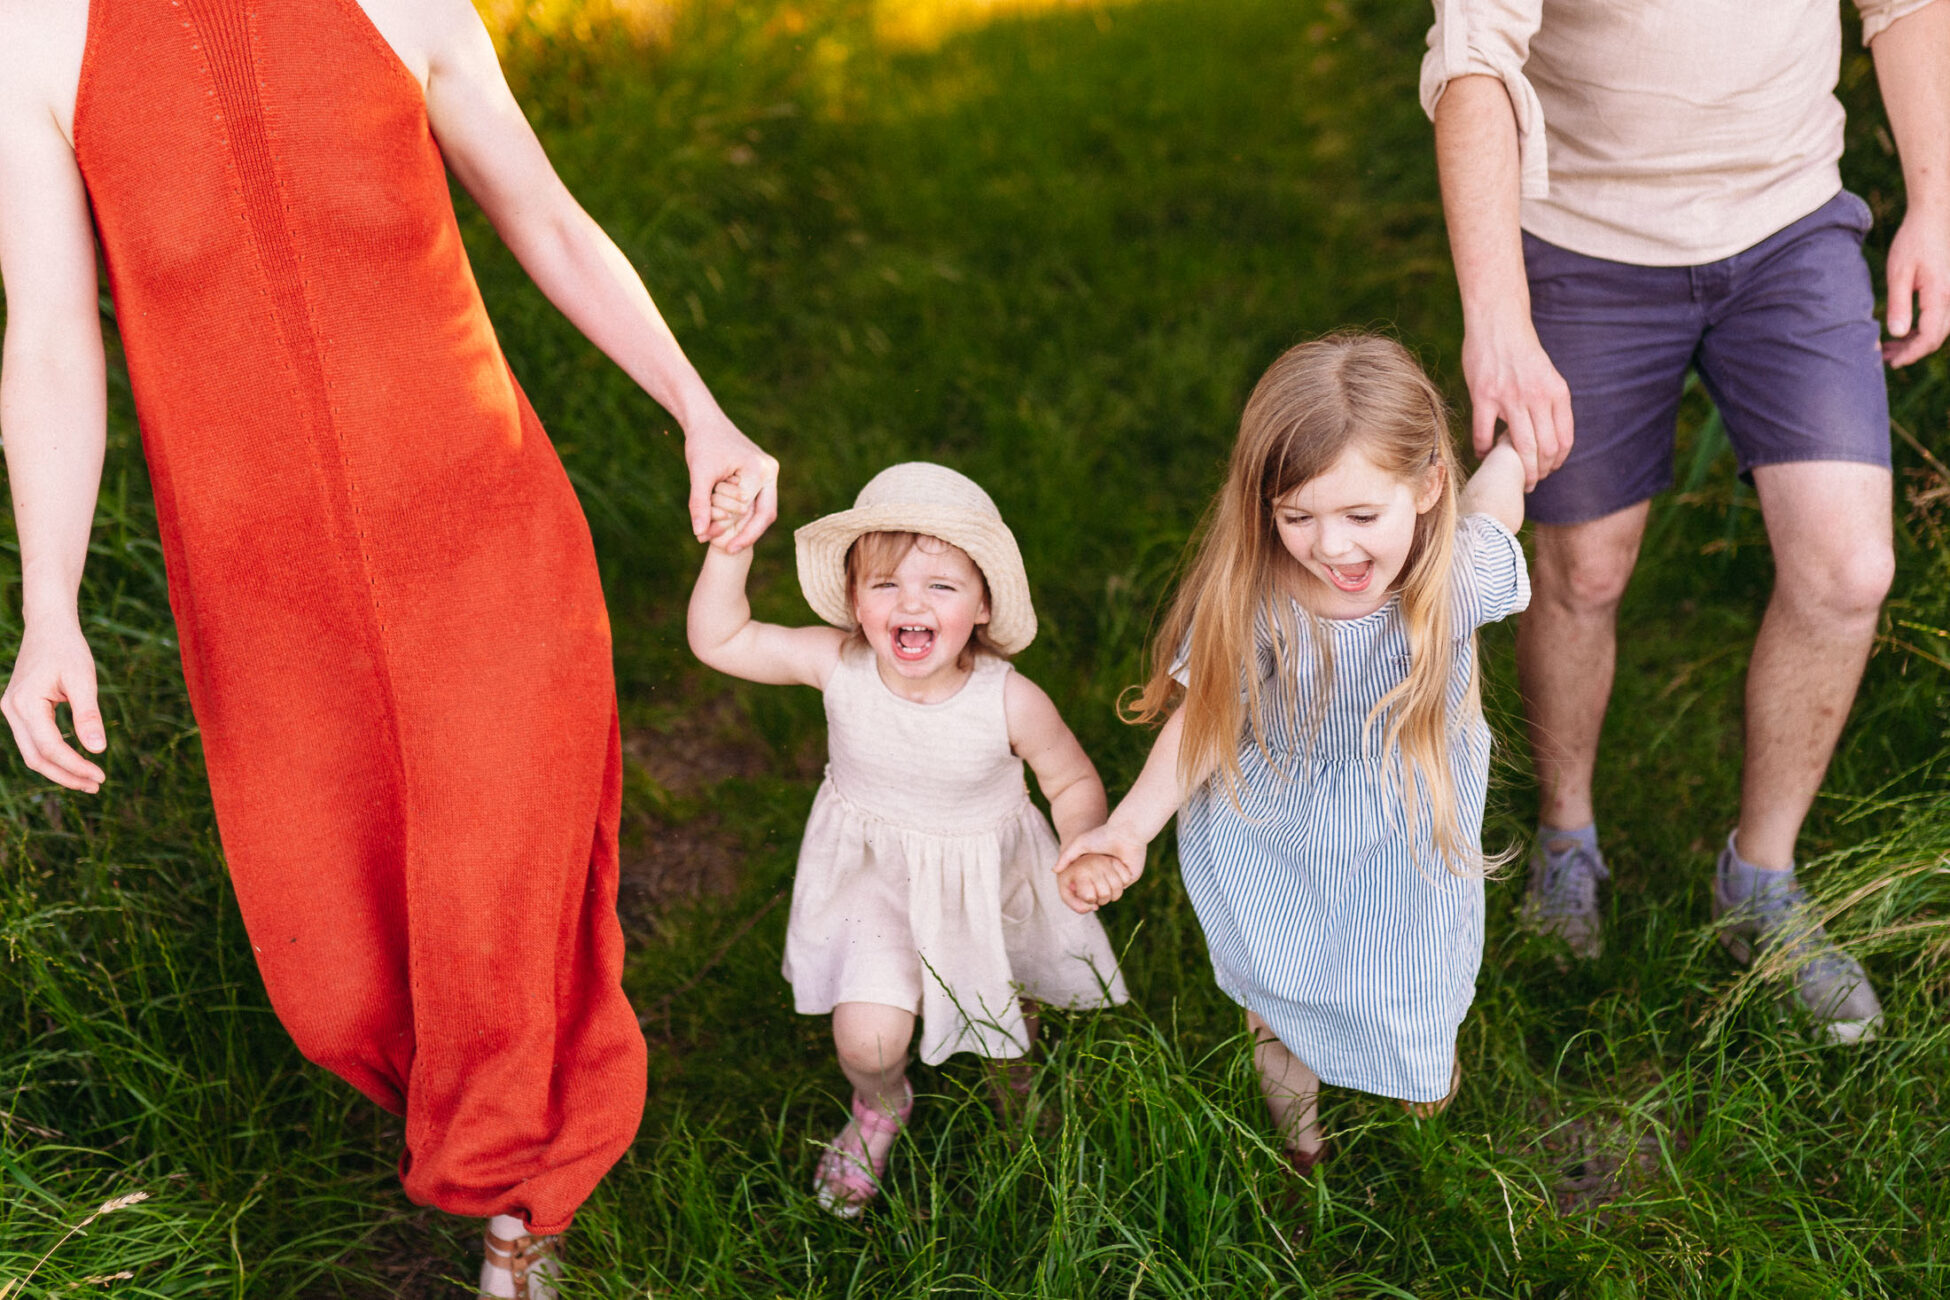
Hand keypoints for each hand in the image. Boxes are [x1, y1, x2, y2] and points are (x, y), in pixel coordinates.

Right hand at [3, 617, 106, 792]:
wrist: (48, 627)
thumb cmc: (68, 649)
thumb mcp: (84, 679)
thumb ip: (89, 715)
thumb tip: (98, 750)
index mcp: (25, 704)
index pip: (50, 747)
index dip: (75, 766)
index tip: (101, 776)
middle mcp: (12, 711)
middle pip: (36, 758)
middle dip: (66, 776)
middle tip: (96, 785)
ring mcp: (12, 712)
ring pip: (32, 753)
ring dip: (60, 769)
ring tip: (90, 780)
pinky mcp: (20, 711)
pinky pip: (34, 741)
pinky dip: (53, 756)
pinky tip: (76, 762)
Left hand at [684, 410, 777, 552]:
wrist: (706, 422)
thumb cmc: (702, 443)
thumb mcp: (699, 474)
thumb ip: (700, 504)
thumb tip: (699, 535)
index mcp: (759, 469)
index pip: (746, 508)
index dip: (726, 526)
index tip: (704, 536)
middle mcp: (770, 471)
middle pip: (764, 515)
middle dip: (744, 533)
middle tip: (727, 550)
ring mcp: (768, 474)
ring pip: (763, 512)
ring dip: (744, 526)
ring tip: (726, 542)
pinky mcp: (762, 476)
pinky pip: (757, 503)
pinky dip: (742, 516)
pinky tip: (728, 527)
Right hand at [1053, 822, 1147, 909]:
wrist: (1124, 832)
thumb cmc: (1102, 836)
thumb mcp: (1080, 844)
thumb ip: (1066, 857)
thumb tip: (1054, 871)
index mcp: (1099, 865)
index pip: (1089, 883)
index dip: (1084, 887)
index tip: (1077, 886)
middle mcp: (1110, 871)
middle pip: (1100, 890)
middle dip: (1095, 891)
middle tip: (1091, 886)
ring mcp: (1120, 874)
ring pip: (1112, 891)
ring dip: (1107, 888)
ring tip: (1100, 882)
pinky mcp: (1131, 875)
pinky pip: (1123, 886)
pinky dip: (1118, 884)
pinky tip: (1113, 877)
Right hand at [1460, 314, 1572, 490]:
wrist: (1499, 322)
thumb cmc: (1521, 351)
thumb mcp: (1547, 375)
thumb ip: (1549, 404)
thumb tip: (1546, 437)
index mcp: (1557, 392)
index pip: (1564, 439)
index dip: (1557, 461)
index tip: (1548, 469)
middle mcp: (1537, 396)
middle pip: (1544, 449)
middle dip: (1539, 472)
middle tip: (1530, 482)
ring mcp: (1510, 397)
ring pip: (1519, 446)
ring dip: (1517, 469)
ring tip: (1511, 477)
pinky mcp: (1484, 396)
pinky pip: (1484, 433)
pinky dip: (1484, 450)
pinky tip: (1483, 455)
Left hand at [1883, 206, 1949, 367]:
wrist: (1931, 219)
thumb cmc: (1912, 243)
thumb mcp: (1898, 274)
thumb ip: (1899, 304)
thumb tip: (1897, 334)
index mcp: (1940, 296)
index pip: (1929, 338)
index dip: (1911, 354)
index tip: (1891, 363)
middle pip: (1936, 338)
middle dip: (1912, 352)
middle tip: (1884, 357)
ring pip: (1938, 329)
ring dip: (1915, 342)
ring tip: (1888, 348)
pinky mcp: (1947, 290)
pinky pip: (1939, 318)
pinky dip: (1921, 329)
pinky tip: (1902, 332)